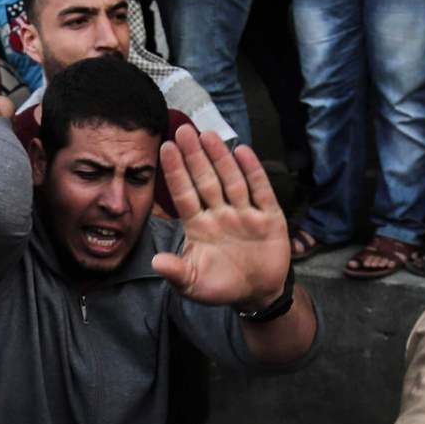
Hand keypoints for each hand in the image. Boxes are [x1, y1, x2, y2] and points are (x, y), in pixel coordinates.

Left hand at [151, 125, 291, 309]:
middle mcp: (220, 214)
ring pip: (231, 180)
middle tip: (183, 130)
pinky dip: (253, 172)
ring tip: (209, 135)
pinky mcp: (269, 217)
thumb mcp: (194, 284)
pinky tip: (242, 152)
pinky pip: (260, 191)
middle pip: (206, 180)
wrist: (257, 294)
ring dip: (220, 158)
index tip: (165, 148)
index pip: (184, 194)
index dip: (176, 172)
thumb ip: (176, 273)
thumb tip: (156, 263)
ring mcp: (245, 213)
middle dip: (195, 156)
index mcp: (199, 225)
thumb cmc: (221, 286)